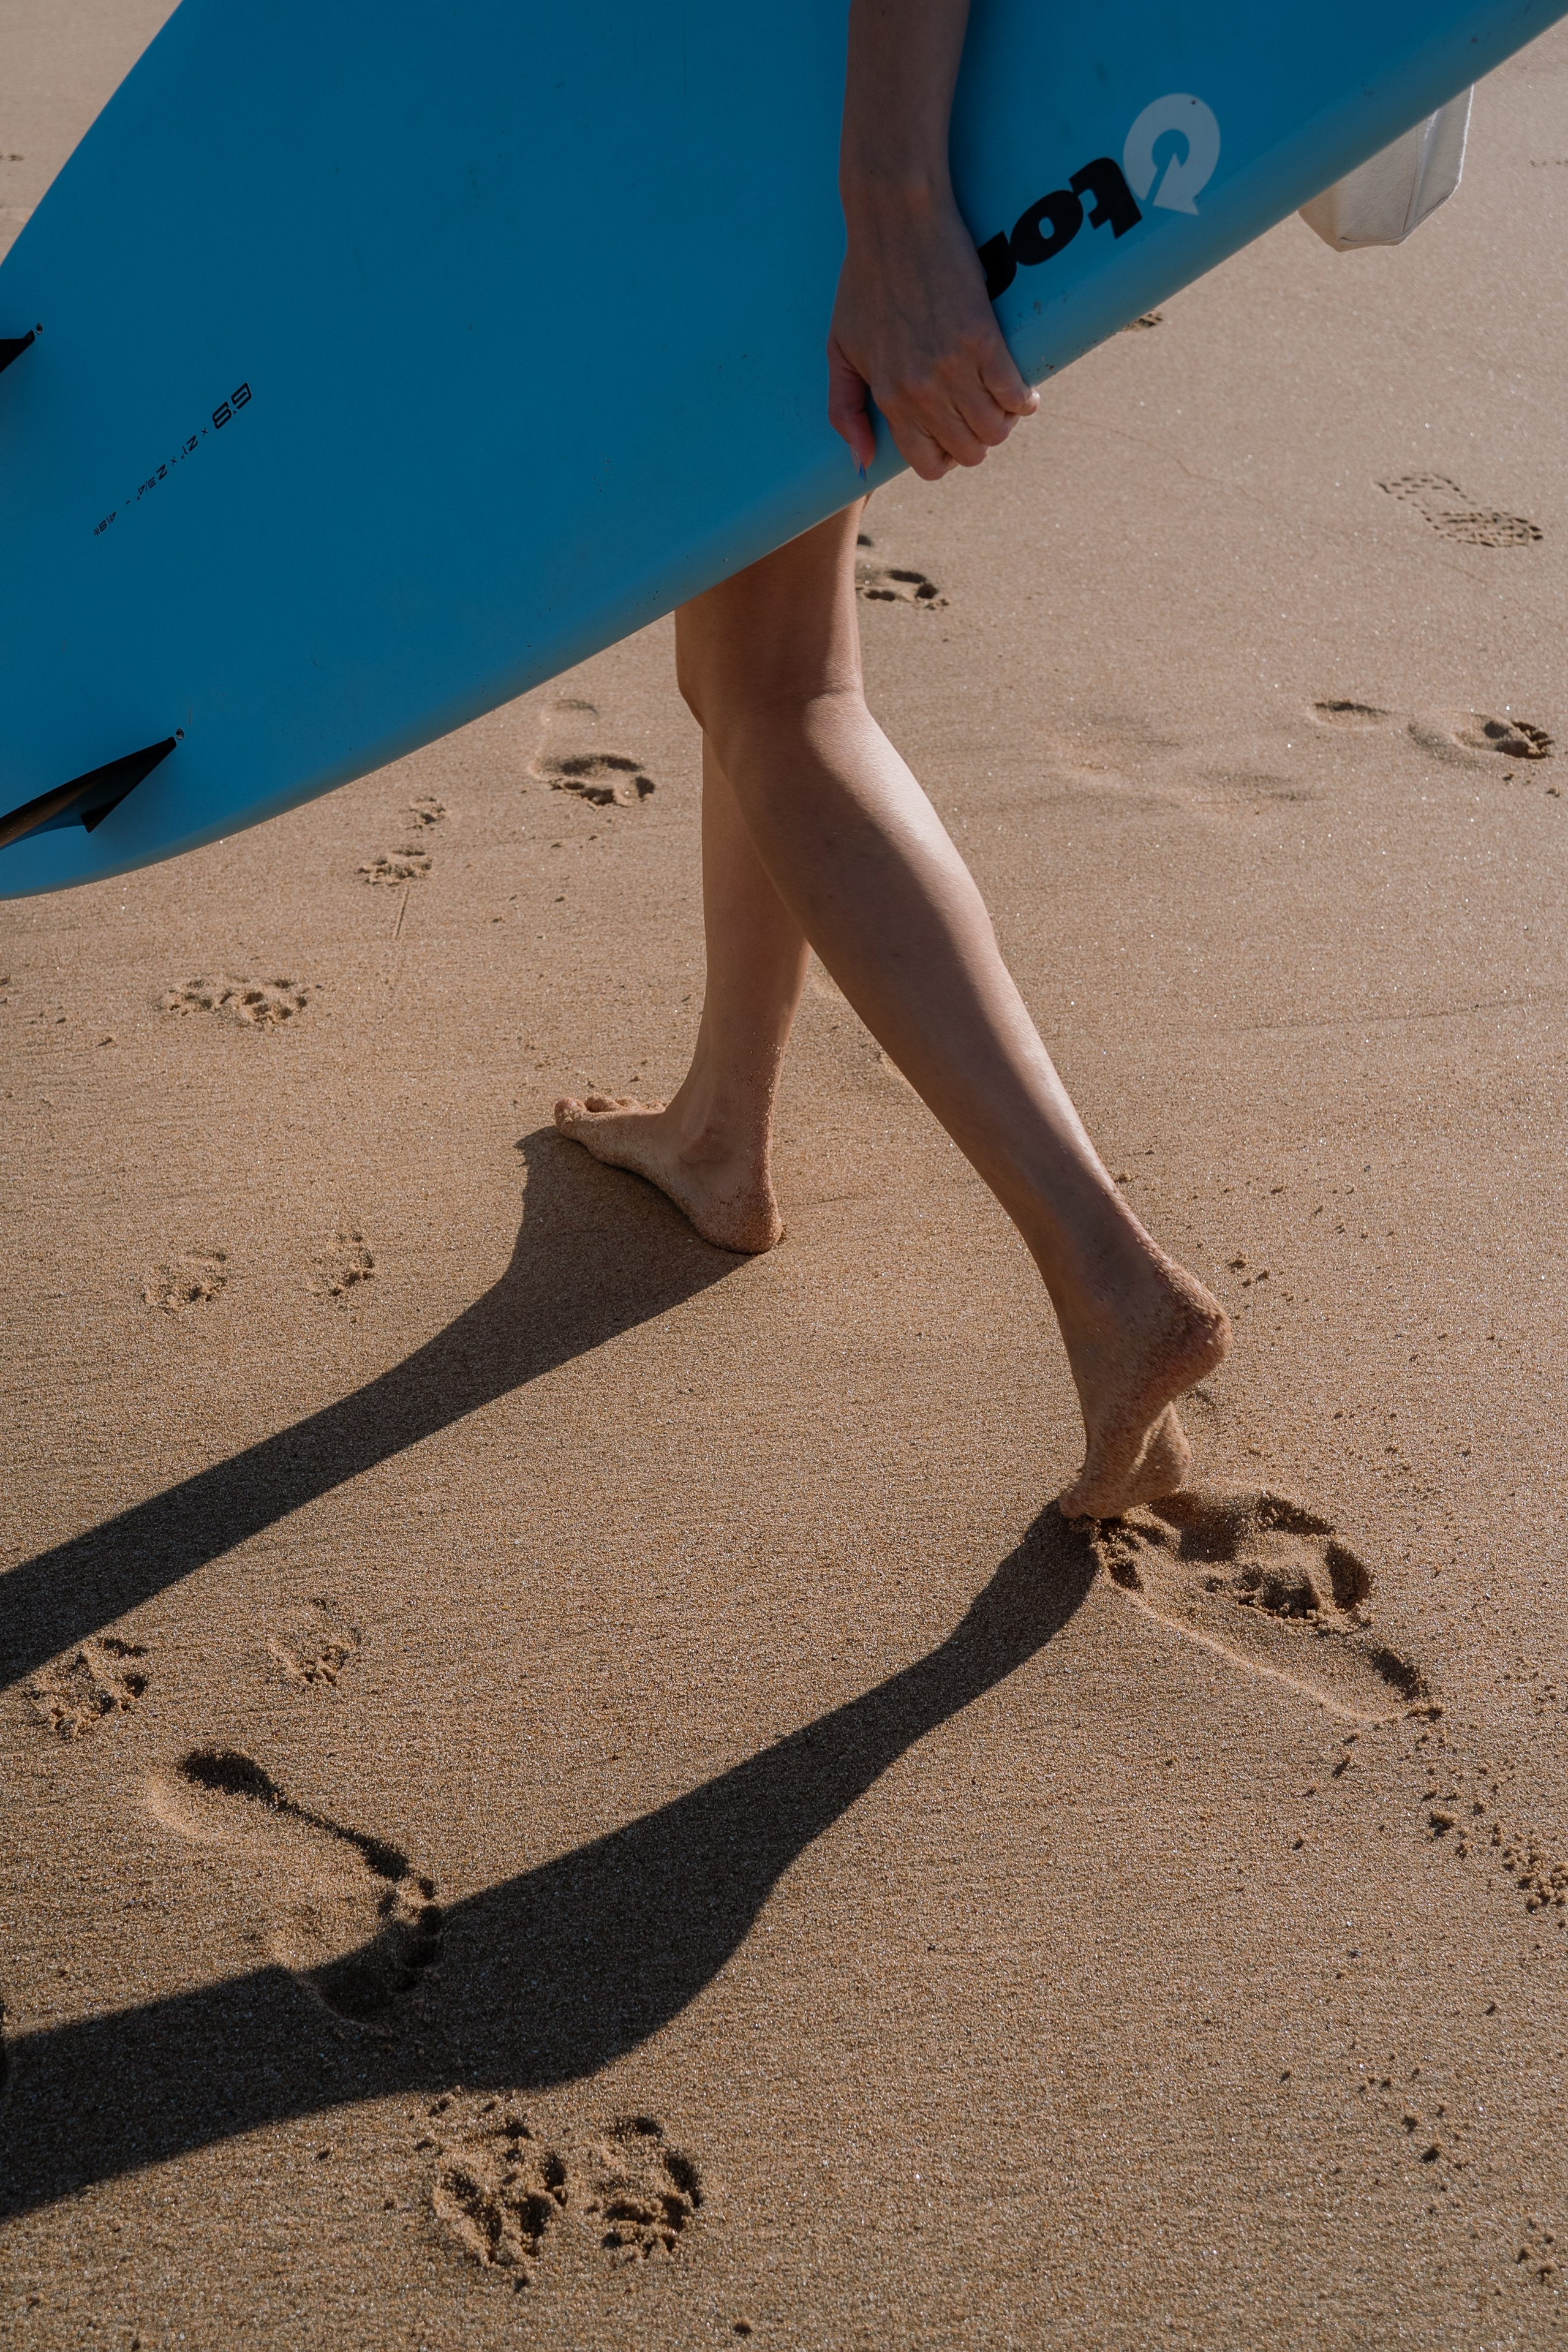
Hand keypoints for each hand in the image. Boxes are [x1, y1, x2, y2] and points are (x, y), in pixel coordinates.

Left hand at [828, 188, 1038, 480]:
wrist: (896, 223)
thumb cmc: (865, 281)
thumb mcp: (839, 349)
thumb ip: (844, 409)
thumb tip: (861, 461)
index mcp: (888, 396)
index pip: (927, 463)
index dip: (944, 459)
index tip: (951, 437)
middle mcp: (921, 391)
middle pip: (967, 452)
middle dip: (976, 441)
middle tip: (979, 415)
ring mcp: (954, 367)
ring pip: (995, 430)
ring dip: (1003, 422)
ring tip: (1001, 401)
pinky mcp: (984, 339)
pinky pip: (1015, 395)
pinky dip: (1024, 400)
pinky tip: (1023, 391)